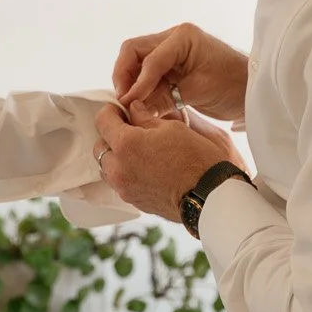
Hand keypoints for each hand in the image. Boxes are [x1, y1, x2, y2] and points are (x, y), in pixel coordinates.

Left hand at [94, 101, 246, 221]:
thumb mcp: (173, 128)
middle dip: (112, 135)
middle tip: (131, 129)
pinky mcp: (133, 201)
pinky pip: (119, 182)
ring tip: (138, 151)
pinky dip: (125, 172)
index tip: (121, 110)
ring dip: (116, 156)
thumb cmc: (197, 159)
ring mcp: (124, 187)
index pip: (102, 121)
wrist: (210, 196)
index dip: (111, 111)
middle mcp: (118, 168)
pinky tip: (145, 167)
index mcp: (126, 144)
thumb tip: (134, 110)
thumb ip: (146, 118)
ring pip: (107, 167)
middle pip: (100, 145)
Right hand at [114, 24, 248, 121]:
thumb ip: (165, 98)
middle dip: (125, 76)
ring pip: (136, 62)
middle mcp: (173, 39)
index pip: (149, 59)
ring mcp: (170, 51)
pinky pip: (147, 74)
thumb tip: (135, 109)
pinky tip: (141, 104)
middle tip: (124, 101)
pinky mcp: (171, 67)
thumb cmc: (233, 85)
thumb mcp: (199, 92)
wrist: (252, 90)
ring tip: (131, 105)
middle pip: (133, 52)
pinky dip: (141, 88)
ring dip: (131, 83)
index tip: (129, 103)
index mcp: (182, 37)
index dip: (137, 83)